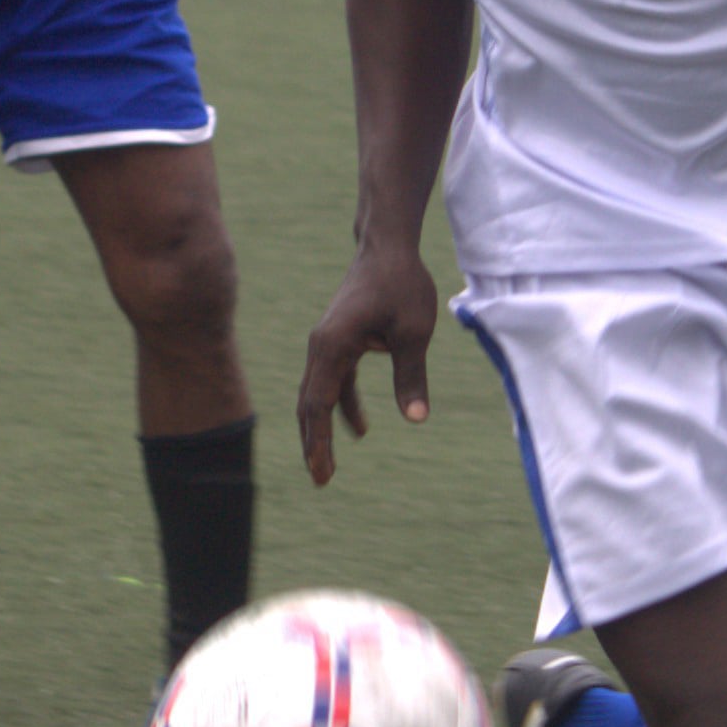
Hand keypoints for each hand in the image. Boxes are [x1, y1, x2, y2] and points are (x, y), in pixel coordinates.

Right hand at [297, 246, 441, 484]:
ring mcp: (328, 342)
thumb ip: (411, 375)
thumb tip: (416, 418)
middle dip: (313, 443)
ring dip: (323, 428)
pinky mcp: (340, 339)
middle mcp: (322, 346)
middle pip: (310, 404)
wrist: (387, 246)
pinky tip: (360, 428)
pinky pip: (336, 380)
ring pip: (319, 394)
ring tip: (328, 465)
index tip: (322, 472)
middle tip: (321, 480)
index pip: (318, 404)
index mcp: (333, 346)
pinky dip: (342, 404)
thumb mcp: (414, 332)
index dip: (318, 442)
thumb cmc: (402, 284)